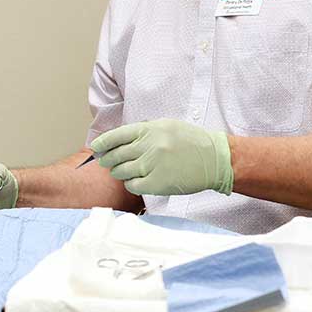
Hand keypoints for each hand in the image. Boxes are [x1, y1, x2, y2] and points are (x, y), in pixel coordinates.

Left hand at [90, 119, 233, 196]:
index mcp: (149, 129)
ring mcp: (153, 165)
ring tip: (126, 171)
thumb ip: (142, 131)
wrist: (215, 159)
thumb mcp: (166, 126)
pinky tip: (137, 180)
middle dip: (108, 160)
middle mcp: (149, 146)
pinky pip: (132, 185)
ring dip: (120, 172)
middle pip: (115, 155)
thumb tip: (116, 140)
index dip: (102, 143)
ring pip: (121, 171)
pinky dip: (131, 184)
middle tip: (107, 162)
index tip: (96, 148)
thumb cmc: (190, 142)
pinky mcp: (157, 183)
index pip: (115, 136)